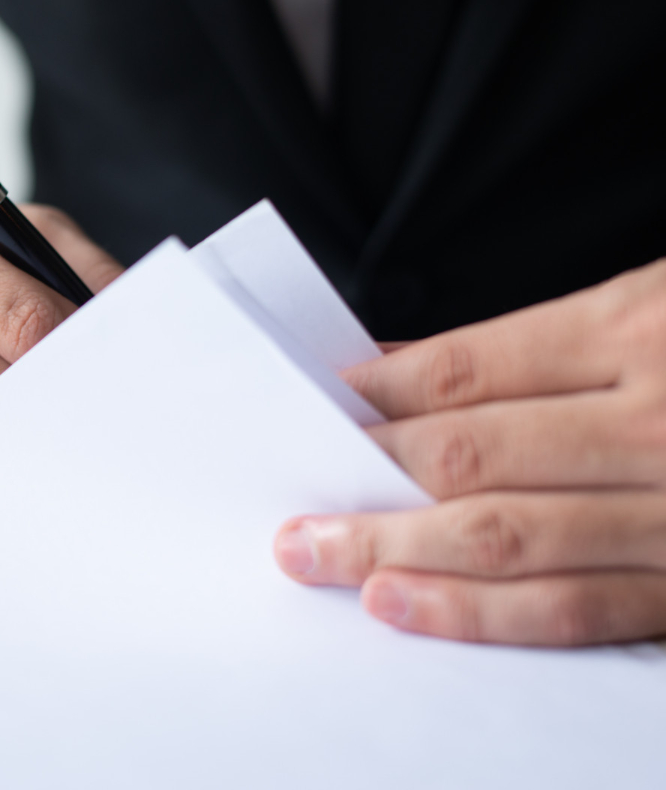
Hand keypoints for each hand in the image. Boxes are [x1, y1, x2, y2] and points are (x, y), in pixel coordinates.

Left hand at [274, 260, 665, 644]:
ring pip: (505, 537)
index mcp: (633, 331)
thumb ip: (532, 343)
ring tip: (319, 557)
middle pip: (466, 456)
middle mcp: (653, 422)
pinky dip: (481, 614)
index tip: (309, 419)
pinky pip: (576, 608)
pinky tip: (407, 605)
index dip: (372, 400)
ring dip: (395, 551)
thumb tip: (393, 367)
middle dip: (363, 480)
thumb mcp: (650, 307)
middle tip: (290, 508)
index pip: (462, 373)